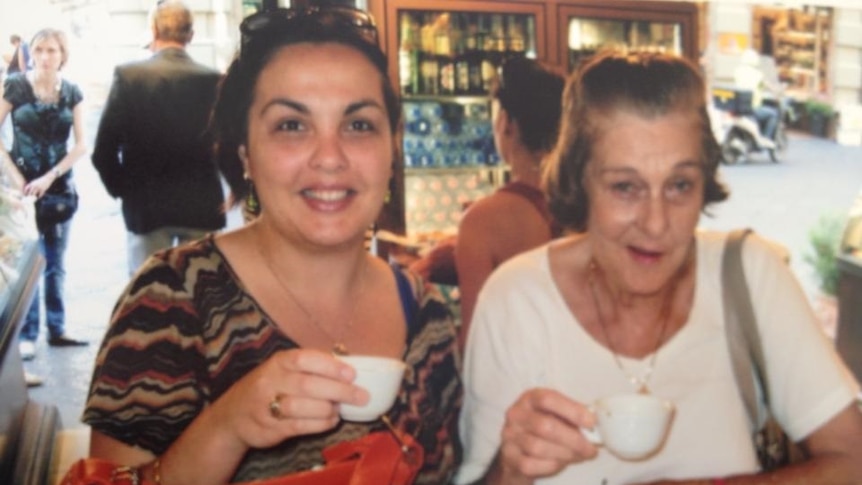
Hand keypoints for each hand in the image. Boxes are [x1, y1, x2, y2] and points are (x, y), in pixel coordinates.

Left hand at [23, 172, 55, 197]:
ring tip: (34, 198)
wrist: (47, 178)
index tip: (25, 195)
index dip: (25, 192)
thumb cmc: (40, 180)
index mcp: (32, 184)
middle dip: (29, 196)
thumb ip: (31, 185)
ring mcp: (39, 188)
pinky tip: (39, 197)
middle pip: (30, 193)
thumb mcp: (34, 181)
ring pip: (34, 194)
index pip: (26, 189)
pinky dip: (39, 197)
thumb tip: (28, 190)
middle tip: (29, 198)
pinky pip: (40, 195)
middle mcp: (34, 186)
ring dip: (34, 197)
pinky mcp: (43, 189)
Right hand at [206, 348, 368, 449]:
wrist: (232, 415)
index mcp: (278, 362)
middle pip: (308, 385)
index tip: (351, 373)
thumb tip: (347, 368)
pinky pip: (300, 426)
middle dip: (339, 390)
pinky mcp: (270, 427)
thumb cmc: (268, 387)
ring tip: (341, 409)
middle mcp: (271, 381)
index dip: (330, 366)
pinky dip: (320, 424)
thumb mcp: (282, 369)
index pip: (305, 359)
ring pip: (303, 407)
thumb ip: (309, 367)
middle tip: (361, 396)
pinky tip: (331, 421)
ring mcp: (268, 405)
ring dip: (328, 409)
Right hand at [497, 388, 597, 480]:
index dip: (571, 410)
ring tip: (579, 455)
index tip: (591, 422)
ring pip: (538, 447)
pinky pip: (532, 464)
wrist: (518, 451)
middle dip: (573, 439)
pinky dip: (551, 465)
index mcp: (530, 398)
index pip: (547, 399)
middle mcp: (516, 414)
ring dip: (565, 454)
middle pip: (545, 426)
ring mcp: (510, 436)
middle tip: (590, 448)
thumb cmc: (543, 429)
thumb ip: (573, 416)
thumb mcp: (556, 414)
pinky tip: (561, 462)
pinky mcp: (509, 457)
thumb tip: (595, 425)